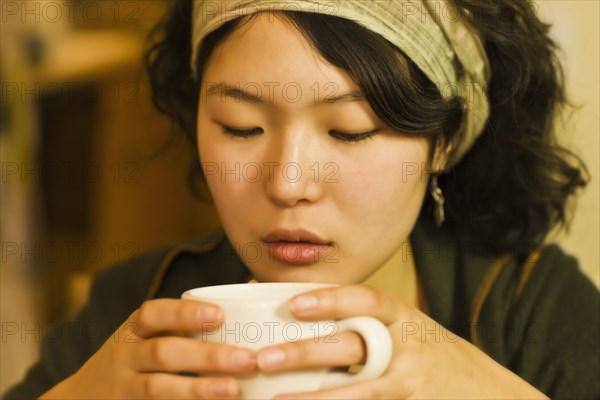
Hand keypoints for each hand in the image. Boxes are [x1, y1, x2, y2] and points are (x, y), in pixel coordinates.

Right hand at [40, 299, 256, 398]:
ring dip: (198, 389)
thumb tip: (248, 298)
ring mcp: (122, 388)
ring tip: (233, 390)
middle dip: (207, 356)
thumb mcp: (145, 338)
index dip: (186, 313)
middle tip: (248, 359)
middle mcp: (123, 356)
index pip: (153, 313)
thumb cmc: (133, 361)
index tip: (220, 314)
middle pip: (163, 353)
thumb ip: (183, 326)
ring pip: (158, 388)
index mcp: (133, 330)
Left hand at [255, 285, 547, 398]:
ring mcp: (411, 380)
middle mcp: (407, 345)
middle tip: (266, 358)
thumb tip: (306, 315)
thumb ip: (367, 323)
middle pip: (352, 345)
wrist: (484, 389)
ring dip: (316, 398)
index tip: (293, 304)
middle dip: (307, 352)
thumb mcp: (406, 328)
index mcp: (402, 316)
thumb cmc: (431, 354)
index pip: (365, 300)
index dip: (330, 299)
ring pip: (360, 390)